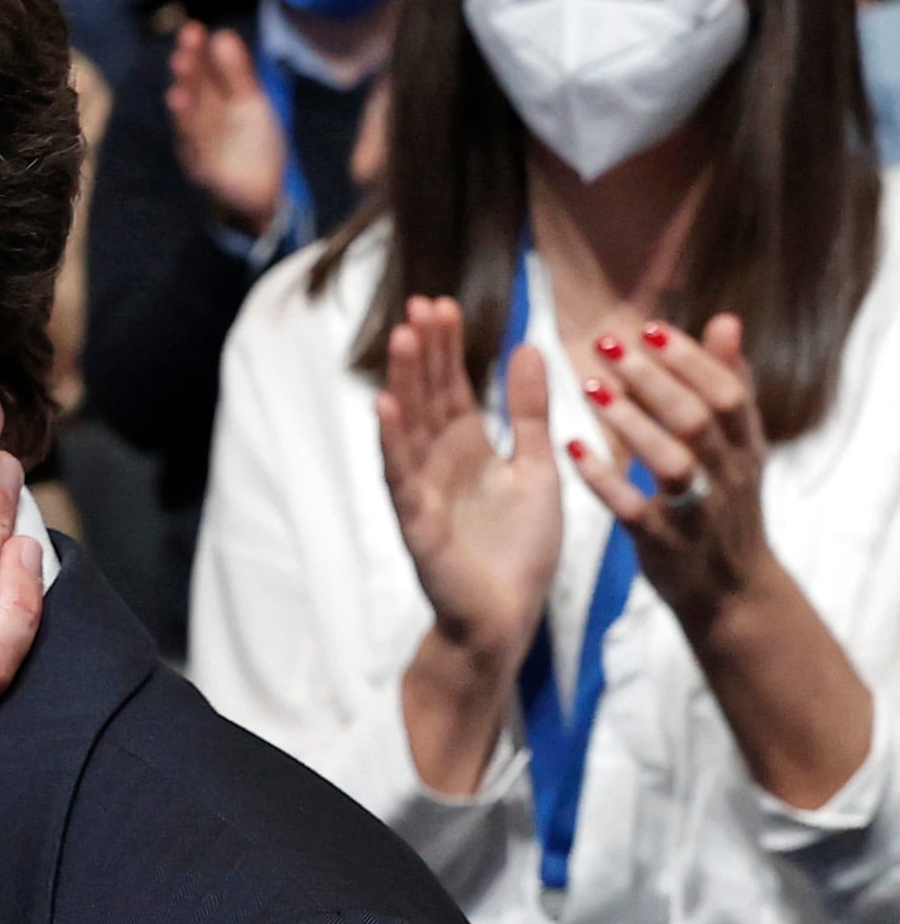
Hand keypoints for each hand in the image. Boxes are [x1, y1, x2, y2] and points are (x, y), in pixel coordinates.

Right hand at [168, 22, 287, 237]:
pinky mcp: (206, 172)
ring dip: (184, 111)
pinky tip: (192, 136)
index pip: (203, 72)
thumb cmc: (253, 142)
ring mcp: (201, 146)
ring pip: (191, 124)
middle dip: (188, 75)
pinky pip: (199, 155)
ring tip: (178, 93)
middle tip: (183, 53)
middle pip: (194, 94)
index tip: (193, 29)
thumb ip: (238, 72)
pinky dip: (194, 143)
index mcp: (214, 100)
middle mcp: (202, 120)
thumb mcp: (251, 101)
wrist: (259, 191)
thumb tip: (222, 34)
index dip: (197, 53)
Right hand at [380, 294, 561, 672]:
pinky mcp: (418, 524)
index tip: (443, 304)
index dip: (448, 347)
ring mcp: (423, 492)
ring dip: (405, 383)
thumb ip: (531, 412)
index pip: (453, 386)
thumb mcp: (538, 468)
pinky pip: (400, 477)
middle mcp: (439, 464)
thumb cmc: (518, 551)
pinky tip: (385, 409)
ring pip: (410, 428)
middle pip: (428, 397)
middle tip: (421, 304)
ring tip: (405, 339)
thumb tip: (529, 347)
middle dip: (426, 353)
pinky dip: (391, 443)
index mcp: (469, 449)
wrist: (508, 618)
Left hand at [573, 317, 772, 639]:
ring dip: (630, 423)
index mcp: (746, 448)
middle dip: (654, 380)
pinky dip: (604, 480)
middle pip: (699, 419)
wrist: (732, 594)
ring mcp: (699, 513)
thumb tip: (725, 320)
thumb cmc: (726, 507)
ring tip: (588, 388)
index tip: (648, 327)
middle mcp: (730, 477)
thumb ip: (727, 387)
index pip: (728, 392)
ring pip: (673, 463)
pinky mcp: (665, 546)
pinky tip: (572, 450)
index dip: (690, 359)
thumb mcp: (738, 449)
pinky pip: (635, 510)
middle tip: (607, 345)